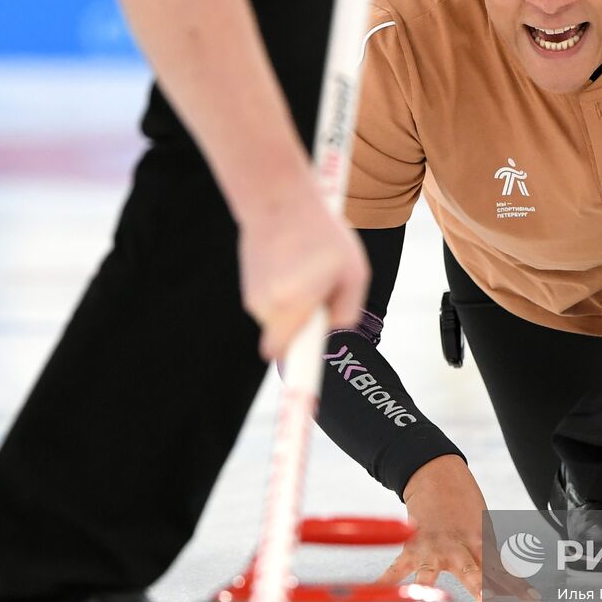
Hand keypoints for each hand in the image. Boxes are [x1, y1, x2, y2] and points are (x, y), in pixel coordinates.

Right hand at [236, 175, 368, 360]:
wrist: (278, 198)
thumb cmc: (322, 234)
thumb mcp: (353, 271)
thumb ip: (348, 310)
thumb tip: (333, 331)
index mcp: (293, 303)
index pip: (287, 355)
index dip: (298, 376)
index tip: (305, 402)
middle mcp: (267, 306)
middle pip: (290, 339)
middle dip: (307, 326)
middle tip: (323, 290)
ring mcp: (253, 299)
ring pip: (282, 322)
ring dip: (297, 306)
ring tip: (306, 267)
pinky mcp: (248, 289)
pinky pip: (273, 306)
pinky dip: (285, 294)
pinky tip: (292, 263)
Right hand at [378, 455, 538, 601]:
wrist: (437, 476)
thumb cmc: (464, 507)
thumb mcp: (484, 531)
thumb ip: (492, 560)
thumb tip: (514, 583)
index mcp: (481, 544)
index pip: (502, 571)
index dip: (517, 588)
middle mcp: (460, 548)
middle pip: (473, 572)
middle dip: (482, 591)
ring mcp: (435, 547)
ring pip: (434, 571)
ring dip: (433, 587)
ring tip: (432, 601)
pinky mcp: (413, 545)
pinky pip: (399, 566)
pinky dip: (387, 579)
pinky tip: (377, 589)